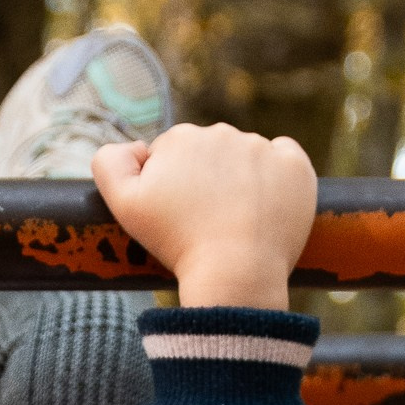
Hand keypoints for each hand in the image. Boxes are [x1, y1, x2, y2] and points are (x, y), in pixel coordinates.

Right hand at [91, 120, 316, 309]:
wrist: (235, 271)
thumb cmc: (177, 243)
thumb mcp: (123, 206)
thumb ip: (109, 163)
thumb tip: (133, 145)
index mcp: (180, 138)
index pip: (172, 158)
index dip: (171, 190)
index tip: (177, 217)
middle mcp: (221, 133)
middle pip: (209, 156)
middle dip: (205, 182)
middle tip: (205, 223)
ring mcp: (262, 147)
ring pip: (246, 159)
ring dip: (240, 182)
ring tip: (236, 222)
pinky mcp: (295, 165)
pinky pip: (284, 158)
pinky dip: (277, 177)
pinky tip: (266, 204)